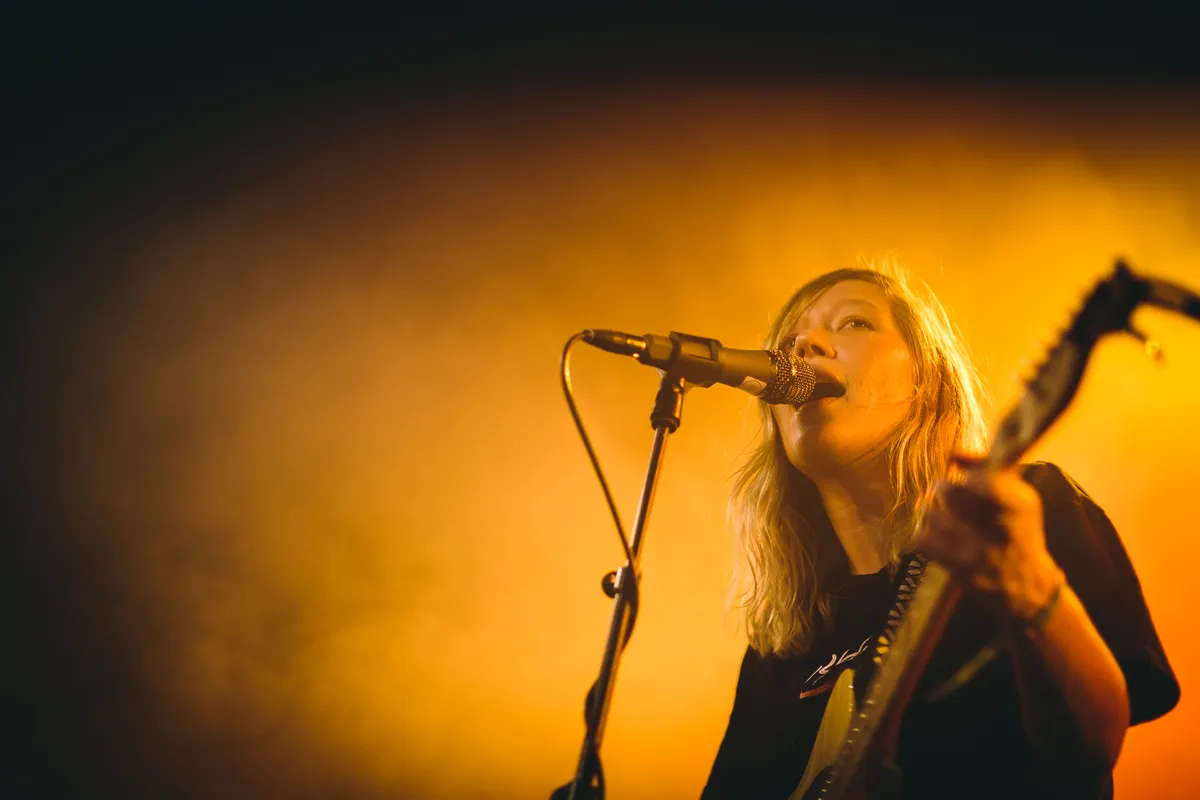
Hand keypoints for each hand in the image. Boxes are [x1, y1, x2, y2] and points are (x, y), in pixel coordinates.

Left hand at [919, 452, 1065, 629]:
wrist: (1028, 586)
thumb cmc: (1021, 533)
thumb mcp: (1020, 498)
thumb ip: (989, 470)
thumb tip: (952, 453)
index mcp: (1017, 505)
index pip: (982, 476)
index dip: (967, 473)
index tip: (965, 478)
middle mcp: (998, 528)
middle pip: (947, 491)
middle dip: (942, 488)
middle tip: (945, 493)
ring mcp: (976, 551)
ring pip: (930, 514)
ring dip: (932, 512)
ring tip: (942, 516)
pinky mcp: (958, 570)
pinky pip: (923, 540)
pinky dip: (926, 533)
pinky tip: (937, 534)